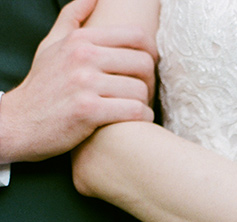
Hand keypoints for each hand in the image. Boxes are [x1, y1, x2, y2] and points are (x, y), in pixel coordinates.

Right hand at [0, 0, 156, 162]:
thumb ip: (72, 19)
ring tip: (139, 109)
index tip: (150, 68)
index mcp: (80, 40)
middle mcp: (83, 58)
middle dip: (150, 82)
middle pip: (143, 64)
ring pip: (139, 90)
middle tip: (145, 94)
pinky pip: (134, 111)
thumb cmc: (40, 88)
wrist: (20, 123)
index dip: (152, 53)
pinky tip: (140, 121)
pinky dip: (143, 118)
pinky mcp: (88, 111)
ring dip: (145, 103)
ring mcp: (85, 84)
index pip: (135, 37)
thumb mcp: (51, 46)